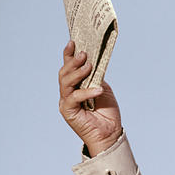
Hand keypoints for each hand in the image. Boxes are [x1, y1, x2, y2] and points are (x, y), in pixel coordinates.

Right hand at [58, 40, 121, 156]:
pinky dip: (86, 92)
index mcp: (75, 85)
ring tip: (89, 66)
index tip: (73, 42)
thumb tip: (93, 60)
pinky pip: (74, 98)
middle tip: (84, 54)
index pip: (69, 67)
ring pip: (66, 83)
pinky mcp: (68, 111)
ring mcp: (66, 102)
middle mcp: (67, 92)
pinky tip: (98, 89)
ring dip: (77, 73)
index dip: (69, 55)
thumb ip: (95, 76)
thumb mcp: (102, 88)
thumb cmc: (106, 111)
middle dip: (73, 62)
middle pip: (64, 73)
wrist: (110, 132)